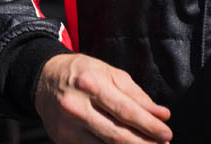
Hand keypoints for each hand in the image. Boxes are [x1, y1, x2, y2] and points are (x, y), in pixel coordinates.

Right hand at [34, 52, 172, 143]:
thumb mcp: (110, 73)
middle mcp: (76, 106)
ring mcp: (67, 126)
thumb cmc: (82, 73)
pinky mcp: (63, 140)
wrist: (44, 79)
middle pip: (116, 134)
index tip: (167, 133)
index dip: (148, 125)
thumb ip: (137, 95)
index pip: (125, 110)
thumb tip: (162, 114)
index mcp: (90, 84)